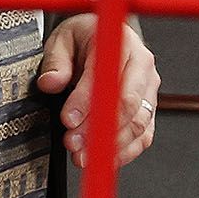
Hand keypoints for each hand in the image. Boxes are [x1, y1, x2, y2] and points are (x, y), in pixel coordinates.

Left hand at [36, 18, 158, 167]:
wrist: (105, 40)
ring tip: (82, 155)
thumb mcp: (63, 40)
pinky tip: (104, 159)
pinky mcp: (148, 109)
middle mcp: (141, 66)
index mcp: (122, 43)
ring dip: (110, 144)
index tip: (68, 119)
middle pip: (128, 104)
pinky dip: (125, 151)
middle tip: (73, 142)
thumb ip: (56, 62)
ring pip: (137, 123)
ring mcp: (148, 89)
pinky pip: (143, 135)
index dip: (87, 101)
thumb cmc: (85, 38)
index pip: (107, 76)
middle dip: (98, 128)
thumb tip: (50, 82)